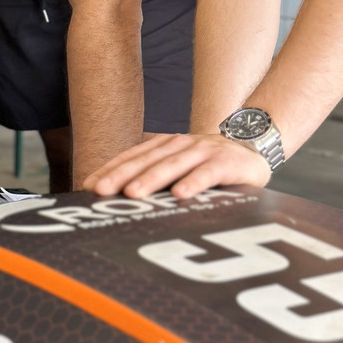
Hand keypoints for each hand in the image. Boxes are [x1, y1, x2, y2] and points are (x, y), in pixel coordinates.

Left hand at [84, 132, 272, 197]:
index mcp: (166, 146)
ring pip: (173, 165)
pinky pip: (208, 173)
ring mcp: (204, 151)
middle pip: (147, 161)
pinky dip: (194, 182)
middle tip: (102, 191)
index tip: (89, 186)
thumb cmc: (209, 164)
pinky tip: (181, 194)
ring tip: (133, 194)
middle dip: (122, 175)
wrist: (253, 146)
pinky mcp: (227, 163)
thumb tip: (118, 197)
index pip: (133, 157)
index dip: (111, 170)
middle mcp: (181, 145)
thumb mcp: (181, 167)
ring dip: (152, 179)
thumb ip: (157, 176)